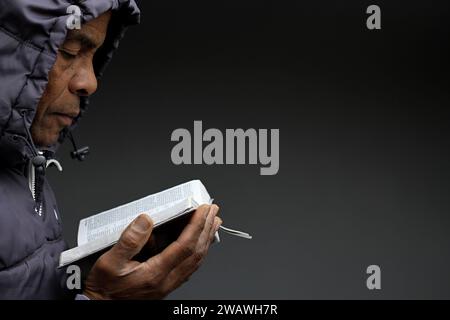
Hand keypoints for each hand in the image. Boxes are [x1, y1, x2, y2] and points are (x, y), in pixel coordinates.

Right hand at [83, 204, 221, 299]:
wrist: (102, 307)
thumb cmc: (105, 289)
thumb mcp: (109, 262)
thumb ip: (129, 241)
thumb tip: (146, 220)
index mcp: (156, 273)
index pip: (185, 246)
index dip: (197, 225)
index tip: (203, 209)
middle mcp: (167, 280)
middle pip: (196, 252)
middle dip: (206, 229)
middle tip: (212, 211)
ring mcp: (169, 284)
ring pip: (196, 260)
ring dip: (206, 239)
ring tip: (212, 223)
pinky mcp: (167, 285)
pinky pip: (190, 266)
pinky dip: (199, 251)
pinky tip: (200, 244)